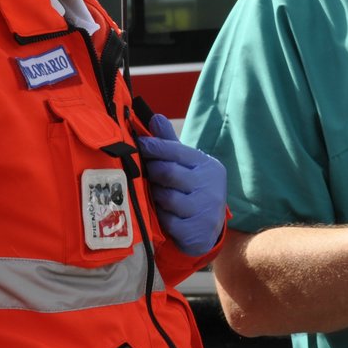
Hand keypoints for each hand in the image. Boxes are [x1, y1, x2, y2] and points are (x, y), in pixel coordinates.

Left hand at [137, 114, 226, 255]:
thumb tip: (155, 117)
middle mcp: (210, 186)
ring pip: (165, 197)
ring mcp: (204, 209)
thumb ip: (170, 145)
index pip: (176, 151)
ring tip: (153, 193)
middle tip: (141, 171)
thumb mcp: (187, 167)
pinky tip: (161, 214)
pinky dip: (160, 216)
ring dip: (154, 195)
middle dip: (151, 171)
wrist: (209, 230)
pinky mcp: (195, 230)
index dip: (153, 147)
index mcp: (208, 166)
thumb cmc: (193, 191)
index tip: (136, 143)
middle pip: (168, 172)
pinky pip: (166, 219)